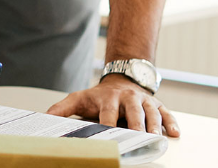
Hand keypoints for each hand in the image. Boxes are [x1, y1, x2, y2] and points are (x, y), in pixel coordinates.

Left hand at [45, 74, 179, 136]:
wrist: (120, 79)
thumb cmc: (99, 95)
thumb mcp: (79, 98)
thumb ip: (62, 109)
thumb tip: (44, 118)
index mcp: (108, 98)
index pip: (108, 113)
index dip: (108, 123)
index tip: (107, 133)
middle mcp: (127, 98)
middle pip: (133, 112)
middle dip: (135, 125)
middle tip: (136, 137)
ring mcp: (143, 101)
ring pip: (151, 112)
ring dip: (154, 125)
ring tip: (155, 137)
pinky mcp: (156, 104)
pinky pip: (166, 113)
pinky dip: (171, 122)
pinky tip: (174, 133)